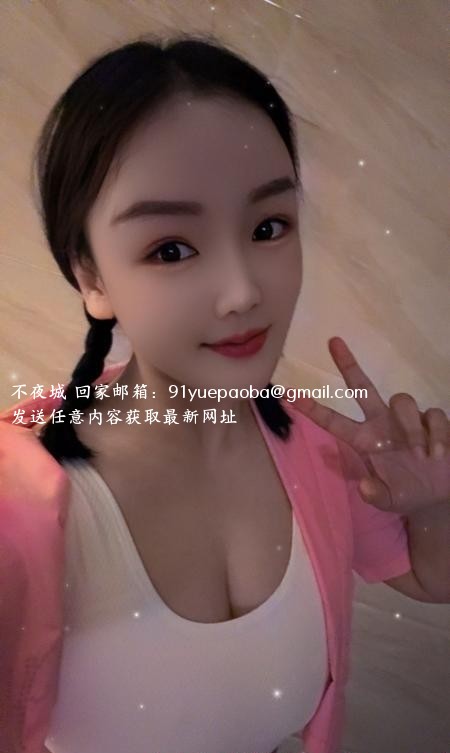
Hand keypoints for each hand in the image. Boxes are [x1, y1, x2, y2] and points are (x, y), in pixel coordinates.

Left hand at [293, 336, 449, 513]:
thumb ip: (376, 496)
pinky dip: (435, 437)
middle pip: (362, 386)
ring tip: (420, 454)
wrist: (438, 495)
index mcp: (364, 440)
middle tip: (333, 342)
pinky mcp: (432, 422)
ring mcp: (407, 420)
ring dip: (411, 428)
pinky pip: (432, 415)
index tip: (289, 395)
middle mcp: (381, 423)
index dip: (313, 409)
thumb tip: (365, 488)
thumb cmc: (406, 493)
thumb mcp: (388, 501)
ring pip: (403, 401)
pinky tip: (437, 455)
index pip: (333, 421)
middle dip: (348, 364)